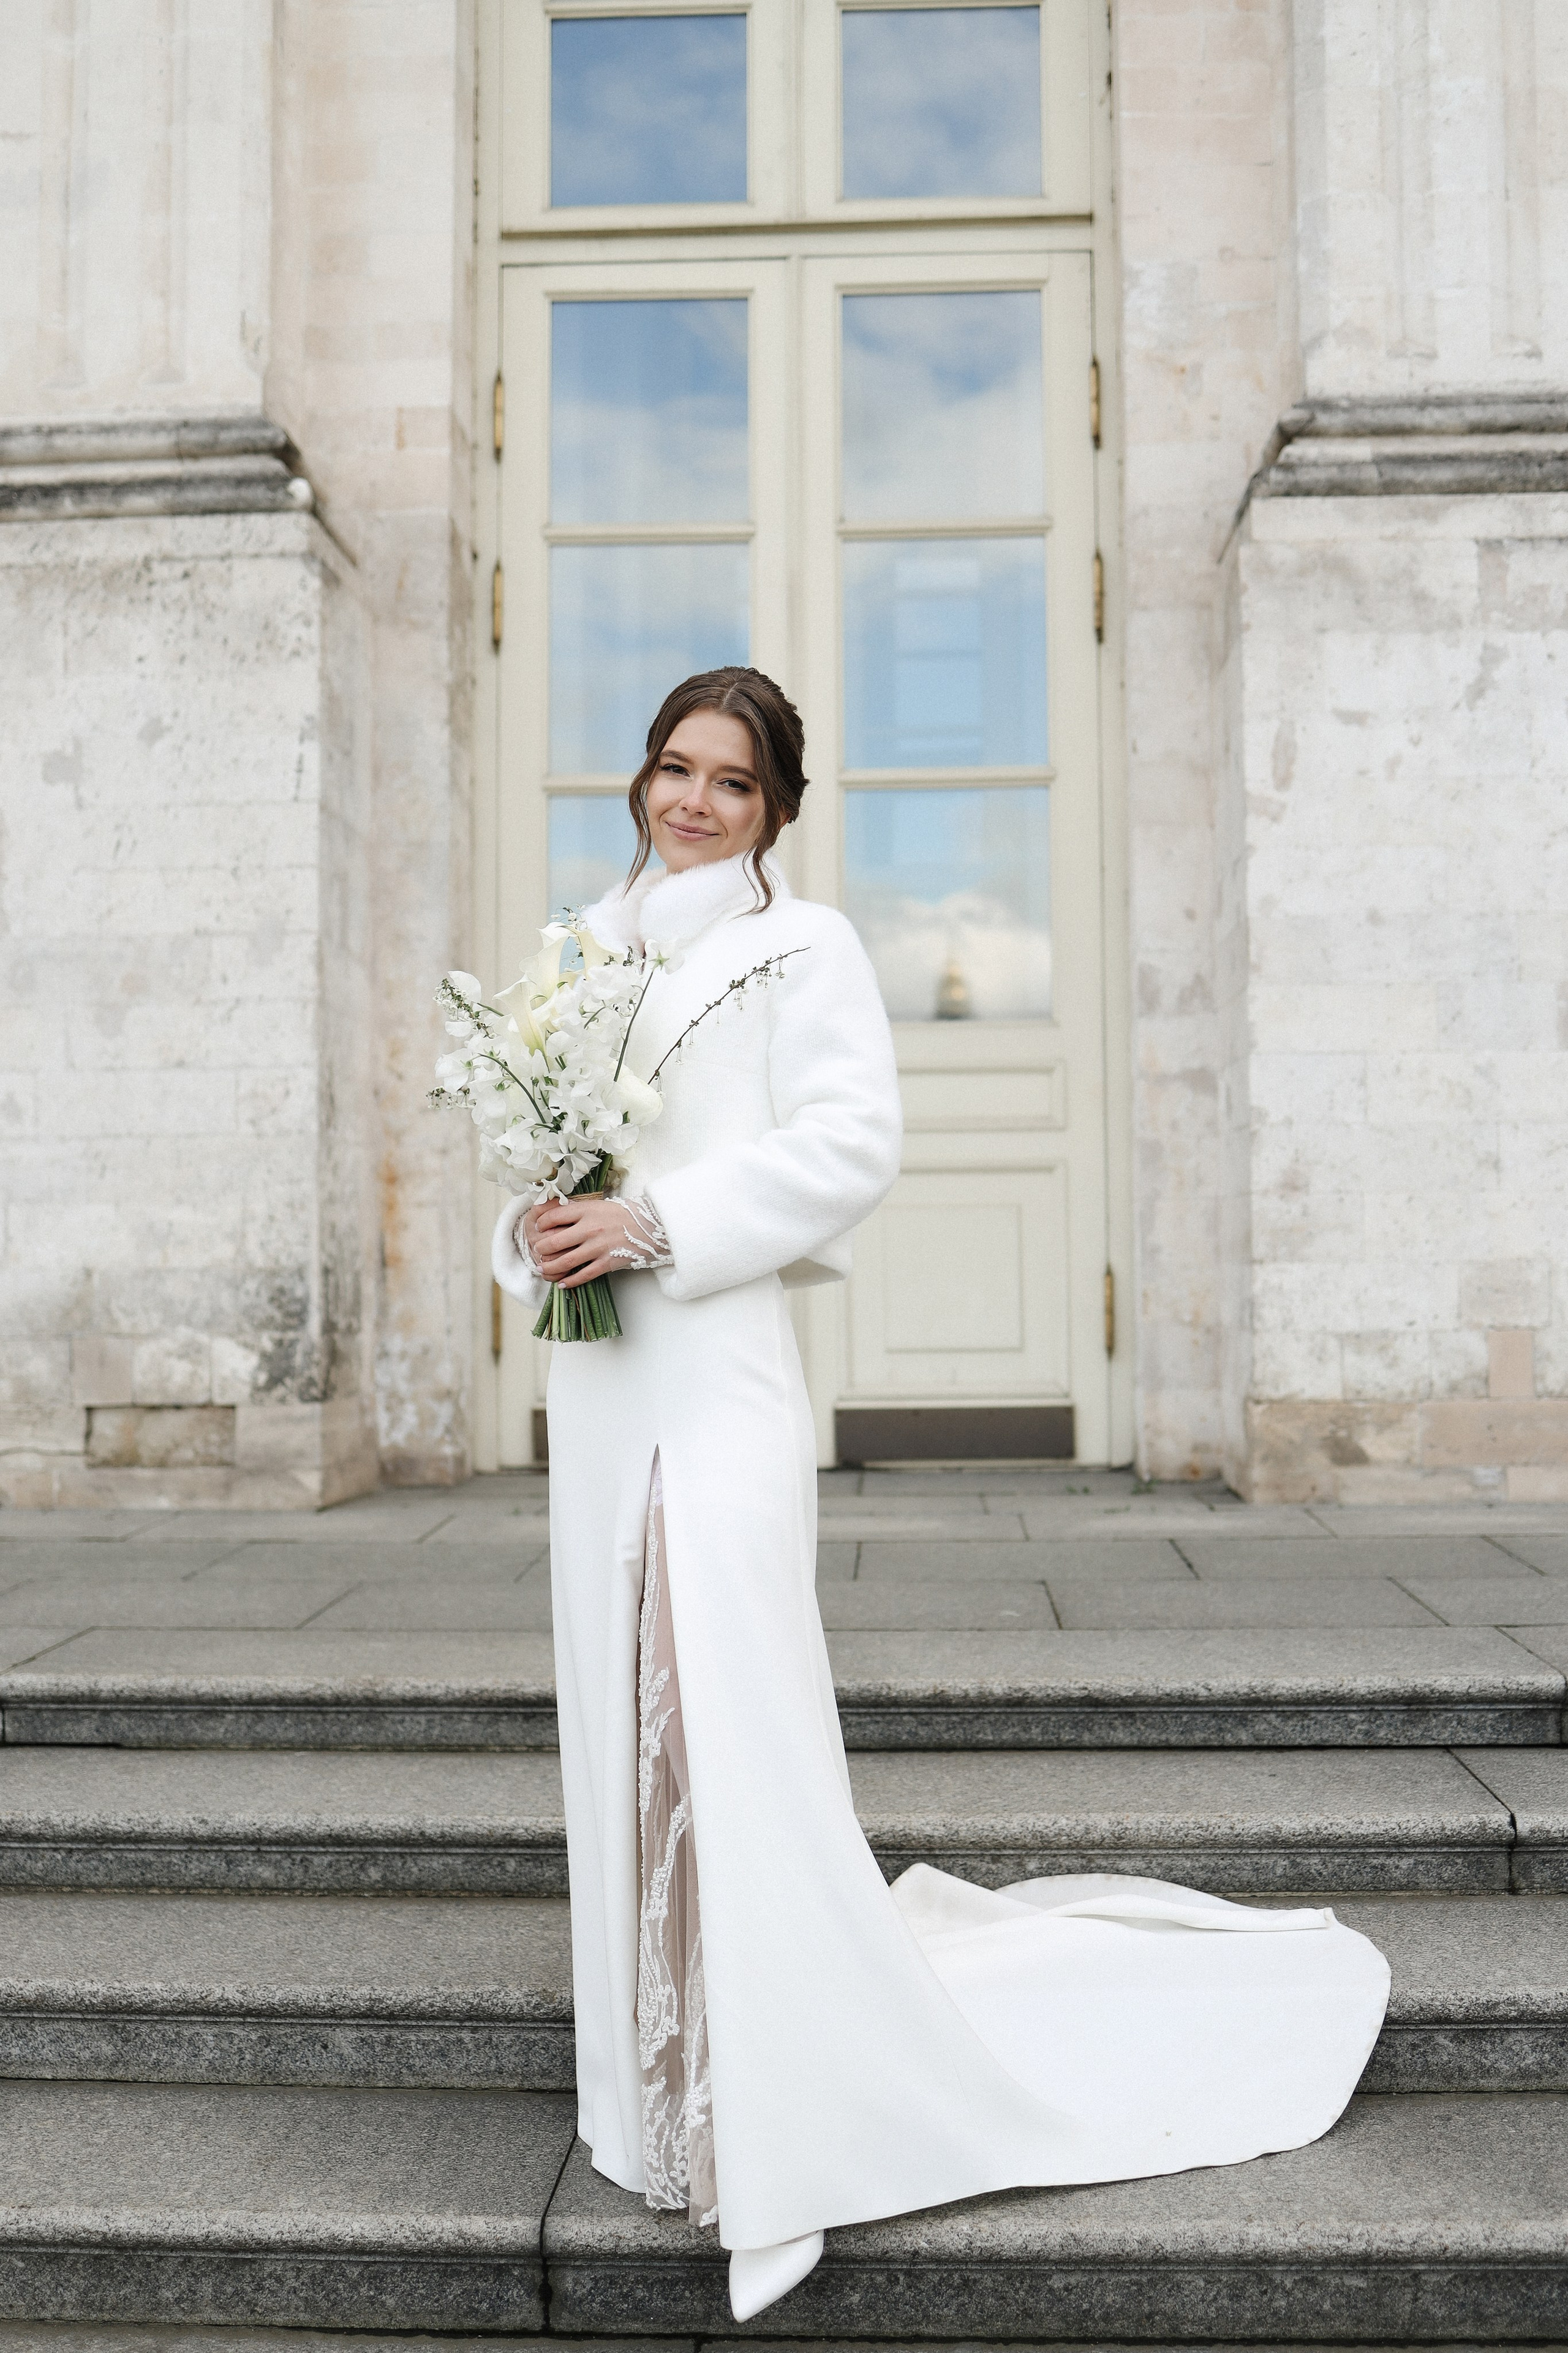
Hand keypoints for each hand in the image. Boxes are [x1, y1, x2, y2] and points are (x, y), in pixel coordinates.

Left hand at [526, 1196, 646, 1287]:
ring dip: (549, 1267)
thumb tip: (552, 1214)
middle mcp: (590, 1228)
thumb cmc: (620, 1215)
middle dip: (541, 1249)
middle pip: (555, 1242)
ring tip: (542, 1269)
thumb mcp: (597, 1205)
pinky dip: (570, 1281)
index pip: (554, 1216)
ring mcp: (598, 1247)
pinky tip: (562, 1284)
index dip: (541, 1224)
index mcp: (587, 1210)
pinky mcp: (607, 1262)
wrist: (649, 1226)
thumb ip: (576, 1211)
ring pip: (565, 1261)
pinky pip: (583, 1275)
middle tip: (537, 1251)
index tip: (538, 1228)